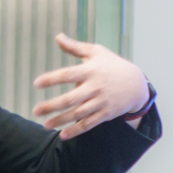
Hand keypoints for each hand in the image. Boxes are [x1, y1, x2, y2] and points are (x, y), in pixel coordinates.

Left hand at [32, 34, 149, 139]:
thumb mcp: (96, 52)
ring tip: (45, 125)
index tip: (36, 84)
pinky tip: (63, 135)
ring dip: (61, 120)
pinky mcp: (105, 114)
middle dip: (52, 106)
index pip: (68, 75)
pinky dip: (76, 130)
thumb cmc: (112, 65)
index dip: (52, 79)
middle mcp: (95, 87)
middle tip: (36, 110)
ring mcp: (101, 102)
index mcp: (90, 70)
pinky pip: (89, 124)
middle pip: (71, 98)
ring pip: (78, 114)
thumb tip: (58, 37)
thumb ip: (75, 47)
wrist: (136, 84)